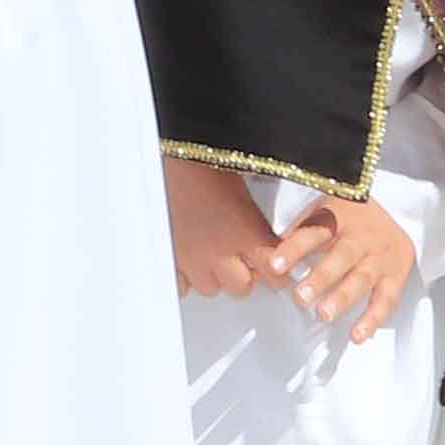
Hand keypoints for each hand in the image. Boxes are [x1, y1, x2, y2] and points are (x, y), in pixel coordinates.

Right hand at [163, 154, 280, 296]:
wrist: (168, 156)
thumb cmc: (206, 163)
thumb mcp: (244, 190)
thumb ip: (258, 225)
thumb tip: (270, 239)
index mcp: (246, 235)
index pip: (274, 275)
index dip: (276, 274)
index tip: (275, 268)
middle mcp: (220, 253)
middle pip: (242, 288)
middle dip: (244, 276)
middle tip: (241, 258)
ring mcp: (191, 259)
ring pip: (210, 288)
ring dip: (213, 276)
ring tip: (211, 253)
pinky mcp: (168, 258)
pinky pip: (181, 284)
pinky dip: (186, 276)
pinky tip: (189, 257)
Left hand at [273, 190, 417, 342]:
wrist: (396, 215)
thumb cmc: (350, 218)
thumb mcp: (322, 212)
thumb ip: (297, 233)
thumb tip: (263, 256)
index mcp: (339, 217)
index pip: (313, 232)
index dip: (293, 249)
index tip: (274, 266)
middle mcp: (361, 236)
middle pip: (341, 256)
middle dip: (320, 278)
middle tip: (301, 297)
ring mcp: (381, 256)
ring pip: (363, 278)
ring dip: (343, 298)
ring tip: (324, 314)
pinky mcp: (396, 275)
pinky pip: (386, 299)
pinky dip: (372, 319)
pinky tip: (356, 335)